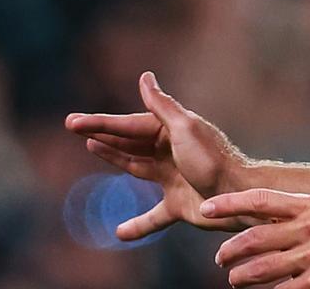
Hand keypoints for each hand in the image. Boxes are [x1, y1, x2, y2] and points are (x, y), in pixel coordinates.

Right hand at [65, 71, 250, 238]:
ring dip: (114, 157)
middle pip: (129, 141)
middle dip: (102, 133)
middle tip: (72, 125)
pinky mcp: (177, 205)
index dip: (100, 123)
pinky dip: (138, 225)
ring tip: (92, 146)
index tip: (73, 122)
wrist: (238, 195)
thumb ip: (161, 106)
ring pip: (136, 166)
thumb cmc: (212, 159)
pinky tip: (120, 233)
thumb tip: (145, 76)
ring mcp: (173, 178)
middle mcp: (171, 151)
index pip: (128, 126)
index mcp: (172, 131)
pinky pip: (153, 217)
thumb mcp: (185, 128)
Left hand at [206, 189, 309, 288]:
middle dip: (228, 251)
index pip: (261, 200)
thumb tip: (241, 212)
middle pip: (253, 238)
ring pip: (257, 270)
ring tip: (235, 279)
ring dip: (238, 278)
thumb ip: (287, 215)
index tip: (206, 209)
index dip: (229, 203)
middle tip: (220, 259)